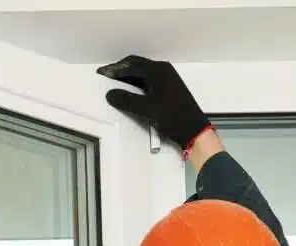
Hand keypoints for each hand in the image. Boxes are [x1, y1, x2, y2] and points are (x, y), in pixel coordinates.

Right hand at [97, 55, 211, 150]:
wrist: (194, 130)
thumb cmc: (174, 117)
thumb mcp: (147, 109)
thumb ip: (126, 100)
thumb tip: (110, 94)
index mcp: (159, 70)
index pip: (131, 64)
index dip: (114, 69)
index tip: (101, 74)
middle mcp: (163, 70)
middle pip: (136, 65)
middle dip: (119, 70)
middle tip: (105, 77)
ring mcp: (166, 79)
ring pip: (141, 72)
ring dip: (127, 77)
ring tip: (113, 84)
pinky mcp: (167, 88)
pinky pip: (146, 80)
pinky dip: (134, 84)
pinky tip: (128, 92)